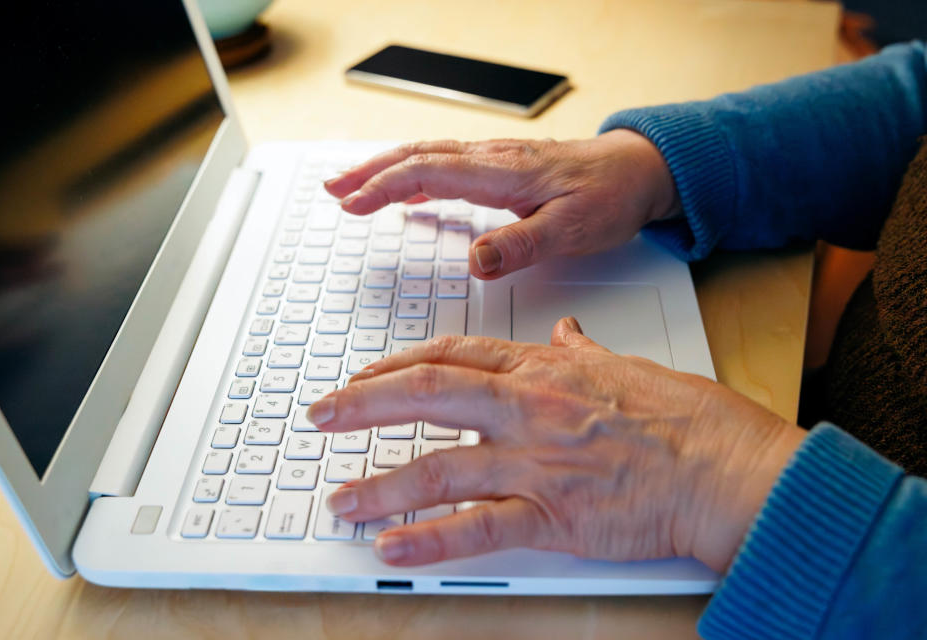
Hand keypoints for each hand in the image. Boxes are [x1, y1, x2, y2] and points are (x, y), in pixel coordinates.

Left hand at [307, 319, 805, 571]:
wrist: (727, 468)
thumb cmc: (688, 419)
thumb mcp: (627, 366)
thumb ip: (582, 351)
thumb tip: (564, 332)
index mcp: (544, 370)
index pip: (454, 355)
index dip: (399, 365)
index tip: (365, 376)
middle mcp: (529, 409)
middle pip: (427, 396)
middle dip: (364, 404)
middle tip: (322, 414)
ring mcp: (536, 461)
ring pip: (439, 467)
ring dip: (381, 483)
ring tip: (340, 497)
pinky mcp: (553, 514)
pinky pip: (478, 527)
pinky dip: (430, 538)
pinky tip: (393, 546)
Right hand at [323, 131, 678, 278]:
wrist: (639, 171)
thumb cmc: (610, 197)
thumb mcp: (573, 229)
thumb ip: (523, 245)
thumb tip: (476, 261)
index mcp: (502, 172)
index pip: (428, 170)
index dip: (384, 186)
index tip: (352, 204)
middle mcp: (492, 160)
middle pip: (417, 156)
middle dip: (369, 172)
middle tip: (333, 191)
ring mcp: (494, 162)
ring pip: (427, 156)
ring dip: (385, 169)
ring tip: (350, 186)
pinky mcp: (501, 170)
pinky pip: (446, 165)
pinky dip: (414, 175)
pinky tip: (405, 193)